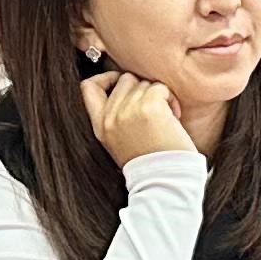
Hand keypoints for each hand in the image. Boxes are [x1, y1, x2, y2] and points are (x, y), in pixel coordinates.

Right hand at [79, 72, 194, 165]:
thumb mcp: (117, 143)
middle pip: (125, 79)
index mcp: (100, 126)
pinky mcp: (149, 107)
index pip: (87, 87)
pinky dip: (170, 99)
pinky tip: (173, 118)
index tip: (120, 84)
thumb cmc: (149, 164)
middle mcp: (111, 117)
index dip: (104, 78)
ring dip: (158, 95)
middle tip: (152, 109)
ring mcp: (128, 110)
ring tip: (164, 119)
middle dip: (141, 89)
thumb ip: (114, 118)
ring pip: (144, 83)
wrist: (165, 181)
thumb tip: (123, 88)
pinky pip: (160, 88)